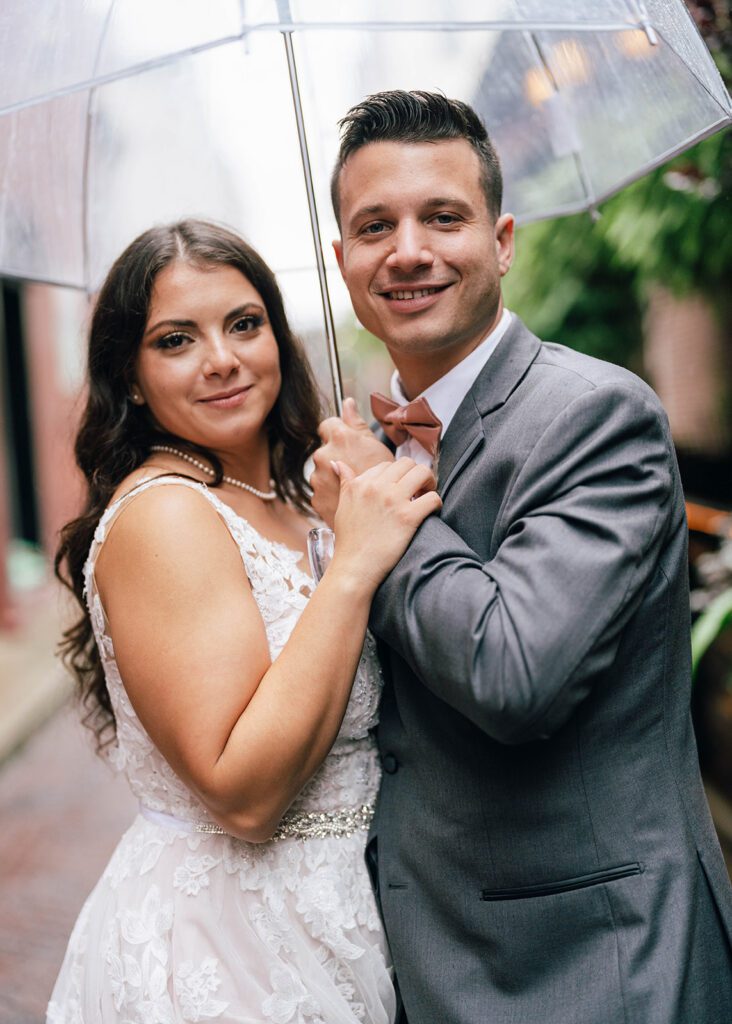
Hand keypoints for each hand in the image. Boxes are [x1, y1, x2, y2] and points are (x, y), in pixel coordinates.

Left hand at [311, 397, 393, 525]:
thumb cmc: (387, 483)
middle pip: (326, 449)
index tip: (349, 443)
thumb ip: (357, 424)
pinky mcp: (315, 498)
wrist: (377, 524)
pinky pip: (322, 491)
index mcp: (339, 438)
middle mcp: (323, 455)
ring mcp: (317, 478)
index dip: (339, 432)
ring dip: (333, 477)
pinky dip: (331, 495)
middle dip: (339, 456)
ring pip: (323, 471)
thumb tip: (347, 403)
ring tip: (356, 488)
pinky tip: (348, 499)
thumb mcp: (377, 448)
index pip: (328, 424)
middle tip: (359, 468)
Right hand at [328, 457, 441, 592]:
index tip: (402, 488)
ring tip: (425, 496)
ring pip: (423, 473)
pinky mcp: (407, 517)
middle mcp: (376, 487)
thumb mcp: (343, 506)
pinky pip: (433, 498)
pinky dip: (436, 503)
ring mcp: (392, 500)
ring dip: (429, 483)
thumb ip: (345, 482)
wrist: (354, 568)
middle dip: (416, 474)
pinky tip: (431, 512)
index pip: (387, 464)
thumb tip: (337, 463)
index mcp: (360, 483)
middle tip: (419, 489)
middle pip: (407, 463)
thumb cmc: (349, 540)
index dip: (398, 475)